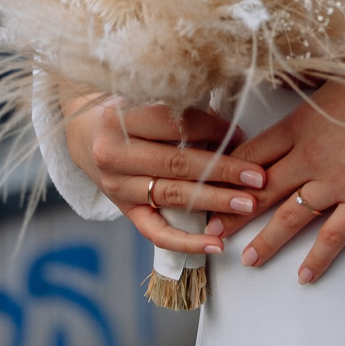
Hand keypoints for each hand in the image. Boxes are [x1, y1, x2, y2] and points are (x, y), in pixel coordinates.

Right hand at [61, 94, 263, 256]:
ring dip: (215, 201)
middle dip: (223, 171)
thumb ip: (184, 112)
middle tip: (258, 177)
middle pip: (178, 163)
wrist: (86, 133)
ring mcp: (117, 186)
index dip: (213, 129)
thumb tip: (232, 133)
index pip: (175, 124)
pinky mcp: (123, 210)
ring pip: (173, 195)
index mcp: (120, 119)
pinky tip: (217, 246)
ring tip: (248, 204)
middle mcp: (114, 155)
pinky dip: (187, 242)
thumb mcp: (146, 99)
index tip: (242, 134)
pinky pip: (156, 232)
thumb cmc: (126, 110)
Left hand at [230, 75, 344, 284]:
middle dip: (232, 214)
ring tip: (248, 261)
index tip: (210, 189)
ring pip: (290, 217)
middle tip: (211, 234)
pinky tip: (305, 276)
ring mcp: (338, 179)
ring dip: (266, 242)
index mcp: (303, 122)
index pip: (253, 153)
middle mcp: (312, 153)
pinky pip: (336, 235)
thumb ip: (307, 71)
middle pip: (261, 189)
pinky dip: (318, 258)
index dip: (228, 175)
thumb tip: (277, 69)